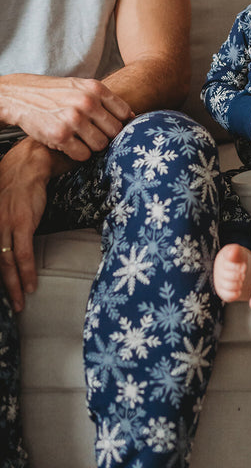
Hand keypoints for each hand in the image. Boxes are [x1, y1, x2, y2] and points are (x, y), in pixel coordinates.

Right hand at [0, 74, 132, 160]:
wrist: (21, 96)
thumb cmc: (56, 93)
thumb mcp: (82, 87)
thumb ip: (105, 99)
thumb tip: (133, 116)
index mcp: (95, 89)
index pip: (125, 113)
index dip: (122, 124)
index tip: (113, 128)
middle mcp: (87, 103)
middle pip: (115, 132)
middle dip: (108, 137)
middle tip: (95, 135)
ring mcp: (73, 119)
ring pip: (101, 145)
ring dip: (93, 147)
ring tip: (82, 140)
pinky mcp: (60, 136)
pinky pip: (84, 155)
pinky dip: (80, 154)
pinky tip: (71, 145)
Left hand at [0, 138, 63, 310]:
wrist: (30, 163)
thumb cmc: (18, 182)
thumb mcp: (2, 205)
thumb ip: (3, 224)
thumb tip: (9, 242)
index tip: (3, 290)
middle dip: (4, 286)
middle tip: (10, 304)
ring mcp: (5, 224)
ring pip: (6, 263)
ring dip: (14, 285)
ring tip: (20, 301)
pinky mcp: (22, 222)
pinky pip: (23, 253)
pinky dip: (26, 271)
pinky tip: (31, 284)